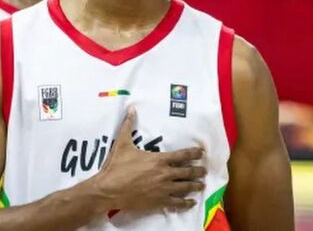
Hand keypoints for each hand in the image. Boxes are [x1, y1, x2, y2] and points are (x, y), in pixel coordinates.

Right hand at [90, 108, 205, 212]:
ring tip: (201, 185)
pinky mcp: (159, 202)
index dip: (194, 153)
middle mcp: (165, 174)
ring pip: (185, 187)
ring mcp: (163, 189)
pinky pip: (177, 203)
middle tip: (204, 171)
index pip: (182, 155)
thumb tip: (131, 109)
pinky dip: (186, 203)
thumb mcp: (122, 144)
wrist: (109, 190)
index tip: (201, 153)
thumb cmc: (116, 167)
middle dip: (198, 171)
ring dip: (195, 186)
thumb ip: (128, 126)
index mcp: (159, 159)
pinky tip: (191, 202)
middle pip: (187, 172)